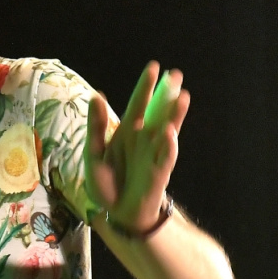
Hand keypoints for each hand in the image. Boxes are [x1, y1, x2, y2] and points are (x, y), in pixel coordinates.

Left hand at [86, 61, 189, 233]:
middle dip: (167, 94)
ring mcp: (154, 154)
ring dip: (175, 114)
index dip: (146, 87)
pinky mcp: (159, 172)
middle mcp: (145, 139)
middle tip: (176, 74)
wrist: (115, 212)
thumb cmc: (106, 182)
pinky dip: (168, 145)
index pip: (139, 104)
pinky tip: (169, 132)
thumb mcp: (94, 152)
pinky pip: (166, 157)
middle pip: (159, 112)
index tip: (154, 67)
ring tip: (183, 96)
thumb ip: (96, 125)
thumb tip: (97, 95)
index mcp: (128, 131)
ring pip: (168, 129)